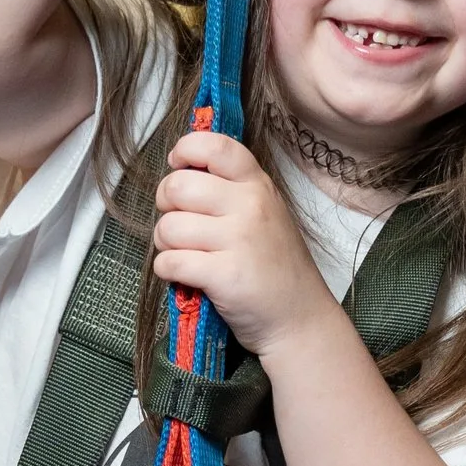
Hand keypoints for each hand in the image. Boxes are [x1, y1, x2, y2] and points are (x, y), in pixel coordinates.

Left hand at [153, 127, 336, 356]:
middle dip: (165, 206)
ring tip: (182, 254)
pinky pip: (170, 261)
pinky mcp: (224, 275)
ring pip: (168, 227)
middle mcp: (249, 206)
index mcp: (257, 185)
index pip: (215, 146)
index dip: (185, 151)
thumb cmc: (276, 268)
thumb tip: (183, 173)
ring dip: (164, 243)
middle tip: (178, 224)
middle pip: (177, 186)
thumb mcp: (267, 214)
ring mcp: (238, 240)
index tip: (178, 168)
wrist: (300, 320)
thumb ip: (233, 191)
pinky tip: (183, 275)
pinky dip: (167, 270)